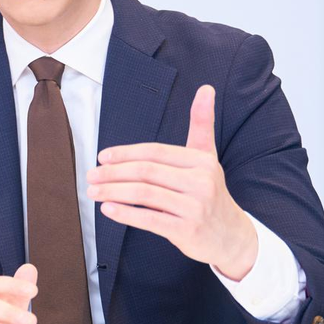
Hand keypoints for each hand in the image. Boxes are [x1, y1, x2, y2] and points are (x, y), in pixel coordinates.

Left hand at [85, 85, 257, 279]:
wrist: (231, 235)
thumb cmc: (210, 192)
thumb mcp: (208, 157)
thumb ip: (201, 124)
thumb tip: (205, 88)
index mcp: (201, 161)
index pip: (154, 152)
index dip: (125, 153)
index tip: (102, 157)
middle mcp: (200, 182)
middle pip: (146, 172)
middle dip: (113, 172)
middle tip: (91, 175)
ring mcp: (195, 207)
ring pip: (144, 194)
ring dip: (112, 192)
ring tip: (93, 192)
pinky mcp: (187, 231)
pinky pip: (150, 220)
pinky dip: (125, 214)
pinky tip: (107, 210)